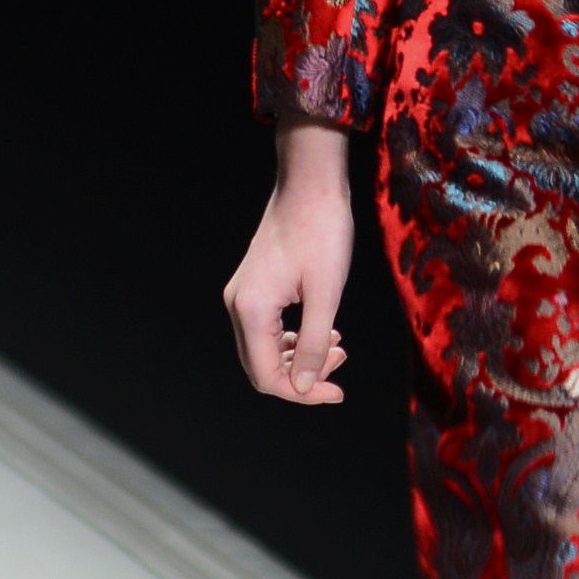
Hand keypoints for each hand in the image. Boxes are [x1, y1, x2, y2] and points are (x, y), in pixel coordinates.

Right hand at [225, 117, 353, 403]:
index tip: (337, 393)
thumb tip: (302, 386)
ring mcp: (243, 295)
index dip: (302, 393)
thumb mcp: (326, 293)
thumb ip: (313, 344)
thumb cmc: (322, 232)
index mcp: (252, 309)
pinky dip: (294, 339)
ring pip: (265, 349)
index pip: (266, 376)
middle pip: (261, 366)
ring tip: (338, 347)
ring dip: (300, 358)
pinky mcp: (254, 287)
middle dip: (302, 376)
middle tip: (340, 361)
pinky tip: (324, 332)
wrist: (310, 185)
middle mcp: (238, 305)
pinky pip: (268, 329)